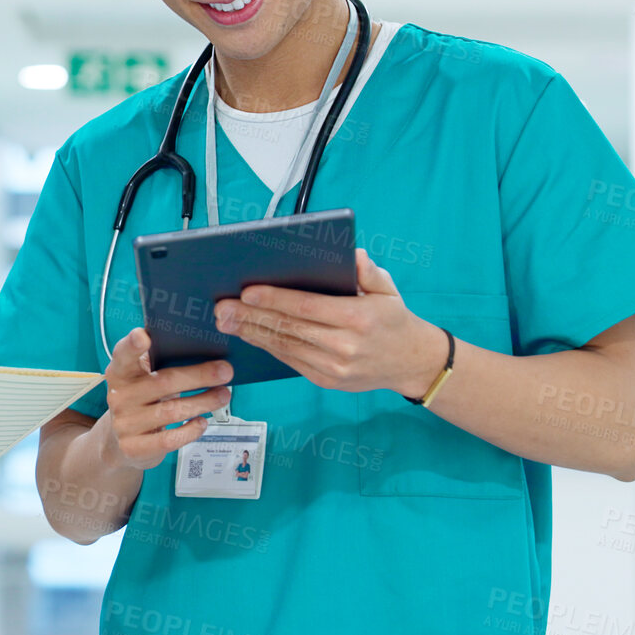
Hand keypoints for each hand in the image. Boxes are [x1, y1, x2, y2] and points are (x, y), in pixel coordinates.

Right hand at [101, 326, 233, 471]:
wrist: (122, 443)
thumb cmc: (143, 401)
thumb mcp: (145, 380)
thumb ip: (163, 365)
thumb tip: (207, 352)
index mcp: (120, 372)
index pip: (123, 354)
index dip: (132, 345)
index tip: (144, 336)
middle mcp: (119, 396)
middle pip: (162, 382)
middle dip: (198, 376)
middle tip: (225, 371)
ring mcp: (124, 424)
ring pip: (171, 411)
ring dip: (203, 402)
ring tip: (223, 395)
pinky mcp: (134, 447)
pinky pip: (170, 439)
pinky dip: (191, 430)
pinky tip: (202, 422)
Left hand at [214, 248, 447, 395]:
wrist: (411, 362)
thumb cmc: (393, 318)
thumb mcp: (388, 289)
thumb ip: (368, 271)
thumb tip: (352, 254)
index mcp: (358, 318)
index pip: (307, 306)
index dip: (274, 300)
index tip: (247, 292)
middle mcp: (345, 346)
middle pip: (289, 328)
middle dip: (252, 317)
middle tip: (223, 307)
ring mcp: (335, 367)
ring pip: (285, 347)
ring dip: (252, 333)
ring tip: (227, 321)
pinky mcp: (326, 380)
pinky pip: (290, 361)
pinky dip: (267, 347)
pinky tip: (249, 334)